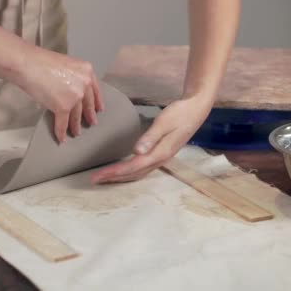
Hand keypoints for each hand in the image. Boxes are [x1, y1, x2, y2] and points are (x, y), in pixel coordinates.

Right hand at [15, 47, 103, 142]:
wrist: (27, 64)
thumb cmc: (39, 62)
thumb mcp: (65, 65)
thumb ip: (73, 78)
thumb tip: (70, 92)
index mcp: (86, 71)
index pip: (95, 90)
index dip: (97, 102)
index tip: (99, 109)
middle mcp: (84, 84)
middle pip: (87, 104)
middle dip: (89, 115)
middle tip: (91, 122)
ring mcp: (75, 96)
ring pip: (76, 115)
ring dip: (75, 125)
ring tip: (75, 132)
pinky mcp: (63, 107)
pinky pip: (63, 123)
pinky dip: (61, 131)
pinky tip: (62, 137)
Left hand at [90, 95, 212, 183]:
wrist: (196, 110)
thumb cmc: (180, 113)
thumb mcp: (165, 122)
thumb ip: (151, 136)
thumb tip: (135, 151)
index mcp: (160, 153)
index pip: (132, 166)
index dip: (114, 172)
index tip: (97, 175)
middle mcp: (160, 159)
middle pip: (133, 173)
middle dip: (113, 178)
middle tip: (94, 180)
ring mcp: (162, 158)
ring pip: (138, 173)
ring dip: (121, 177)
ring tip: (105, 178)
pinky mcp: (161, 154)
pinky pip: (142, 168)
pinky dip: (130, 172)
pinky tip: (123, 170)